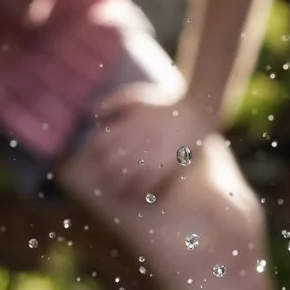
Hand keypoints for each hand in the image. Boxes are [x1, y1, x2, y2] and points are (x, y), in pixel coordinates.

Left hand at [84, 91, 217, 201]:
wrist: (196, 110)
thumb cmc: (164, 103)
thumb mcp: (136, 96)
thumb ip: (112, 102)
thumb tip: (92, 115)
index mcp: (126, 126)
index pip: (99, 144)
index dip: (95, 151)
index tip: (97, 154)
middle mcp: (135, 142)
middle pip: (108, 164)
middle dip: (105, 170)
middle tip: (107, 173)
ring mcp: (150, 156)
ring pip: (123, 179)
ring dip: (118, 184)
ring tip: (119, 188)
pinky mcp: (164, 167)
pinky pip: (145, 186)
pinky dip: (137, 192)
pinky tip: (137, 193)